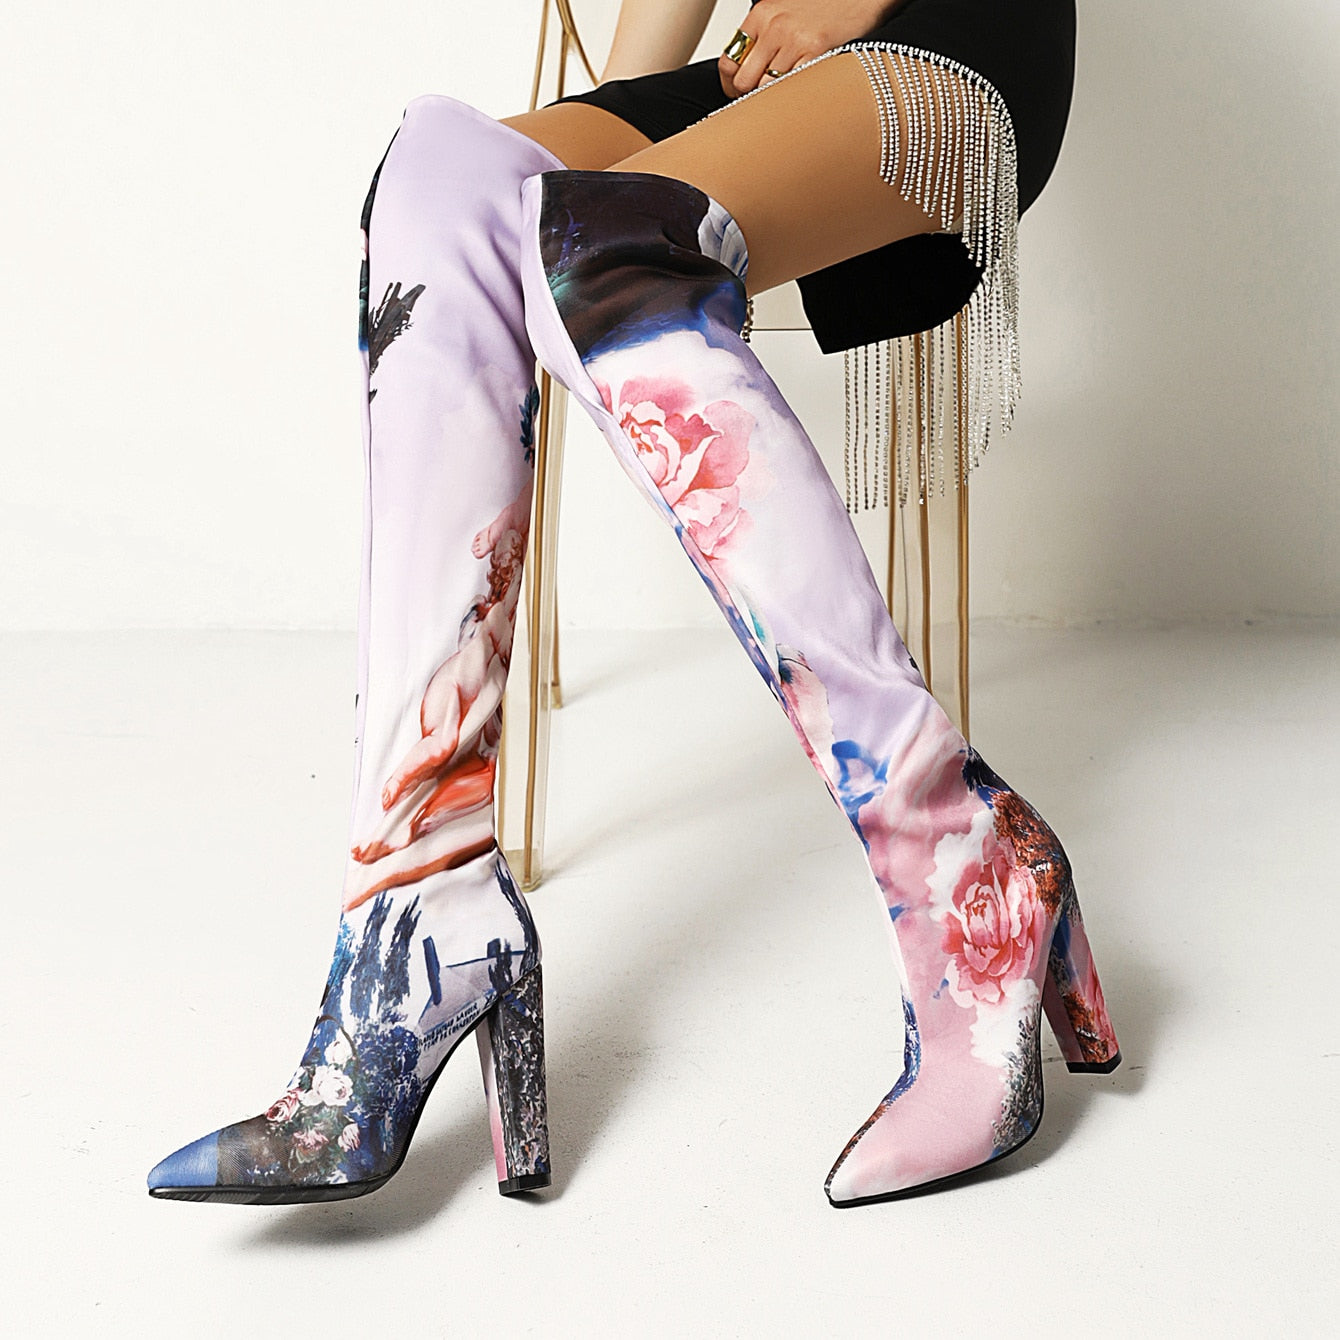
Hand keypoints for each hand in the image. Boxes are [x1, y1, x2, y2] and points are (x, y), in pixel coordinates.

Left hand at [718, 0, 904, 96]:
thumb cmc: (826, 10)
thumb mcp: (785, 14)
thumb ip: (763, 40)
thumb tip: (744, 77)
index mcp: (762, 14)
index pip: (728, 62)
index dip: (730, 85)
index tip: (739, 95)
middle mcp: (774, 25)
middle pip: (743, 81)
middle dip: (749, 97)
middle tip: (762, 102)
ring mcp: (794, 39)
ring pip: (766, 90)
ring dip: (773, 100)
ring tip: (785, 98)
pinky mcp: (816, 52)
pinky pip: (791, 89)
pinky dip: (792, 98)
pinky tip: (799, 96)